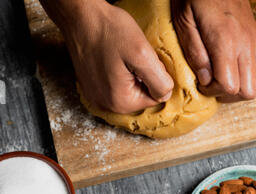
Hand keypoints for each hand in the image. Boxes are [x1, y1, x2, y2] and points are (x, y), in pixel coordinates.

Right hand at [40, 0, 173, 112]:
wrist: (80, 16)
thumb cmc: (108, 31)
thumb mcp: (143, 54)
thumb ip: (159, 80)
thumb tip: (166, 94)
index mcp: (120, 102)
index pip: (154, 98)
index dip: (156, 77)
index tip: (144, 59)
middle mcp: (106, 105)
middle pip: (140, 96)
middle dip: (143, 77)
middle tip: (133, 56)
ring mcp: (96, 97)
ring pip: (128, 90)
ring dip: (131, 75)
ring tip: (122, 56)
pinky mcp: (91, 87)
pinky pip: (114, 85)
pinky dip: (118, 74)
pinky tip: (113, 59)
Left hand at [172, 0, 255, 101]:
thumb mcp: (184, 23)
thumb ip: (195, 53)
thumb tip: (205, 79)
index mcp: (225, 41)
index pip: (229, 86)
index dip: (213, 91)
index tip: (202, 82)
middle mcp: (245, 44)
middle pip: (247, 91)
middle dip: (227, 94)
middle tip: (212, 83)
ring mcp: (255, 43)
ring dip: (240, 89)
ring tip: (224, 79)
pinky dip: (251, 79)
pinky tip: (235, 72)